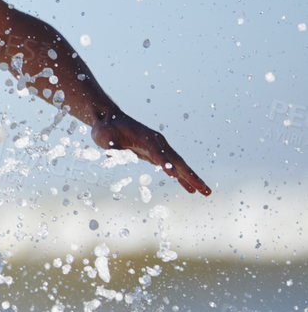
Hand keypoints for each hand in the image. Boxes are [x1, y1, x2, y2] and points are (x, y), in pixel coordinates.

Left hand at [91, 114, 210, 195]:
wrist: (109, 119)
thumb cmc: (106, 129)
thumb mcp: (104, 137)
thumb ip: (111, 146)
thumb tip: (112, 155)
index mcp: (146, 137)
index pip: (158, 152)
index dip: (165, 164)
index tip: (173, 176)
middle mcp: (157, 142)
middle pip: (177, 161)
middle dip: (191, 176)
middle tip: (205, 190)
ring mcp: (158, 148)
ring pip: (179, 165)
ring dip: (192, 179)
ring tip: (205, 192)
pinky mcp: (155, 154)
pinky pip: (172, 167)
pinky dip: (181, 177)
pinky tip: (190, 189)